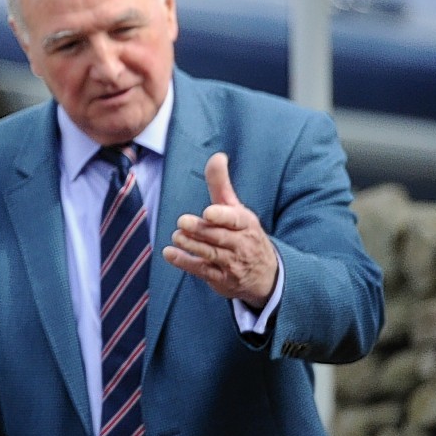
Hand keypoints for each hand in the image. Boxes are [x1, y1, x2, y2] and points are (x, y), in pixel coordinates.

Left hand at [162, 152, 277, 306]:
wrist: (266, 275)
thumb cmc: (244, 234)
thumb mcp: (237, 209)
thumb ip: (222, 185)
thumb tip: (217, 156)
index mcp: (246, 224)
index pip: (236, 220)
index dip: (222, 216)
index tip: (209, 212)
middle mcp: (241, 244)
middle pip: (218, 236)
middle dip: (200, 230)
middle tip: (182, 222)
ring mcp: (231, 263)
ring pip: (209, 254)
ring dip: (191, 245)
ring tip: (177, 236)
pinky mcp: (220, 279)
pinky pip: (201, 270)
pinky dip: (184, 262)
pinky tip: (170, 253)